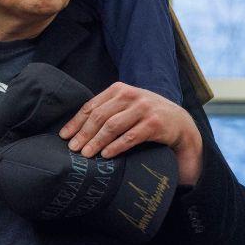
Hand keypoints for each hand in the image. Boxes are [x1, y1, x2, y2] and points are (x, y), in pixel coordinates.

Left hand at [59, 82, 202, 185]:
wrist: (180, 123)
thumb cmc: (147, 116)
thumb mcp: (127, 107)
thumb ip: (107, 111)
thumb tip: (76, 129)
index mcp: (120, 90)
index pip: (92, 106)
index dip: (76, 122)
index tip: (64, 136)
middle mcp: (131, 96)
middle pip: (100, 116)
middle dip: (84, 134)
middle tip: (73, 149)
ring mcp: (144, 109)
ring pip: (113, 126)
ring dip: (96, 141)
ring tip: (86, 154)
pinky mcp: (154, 123)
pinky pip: (130, 137)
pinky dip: (116, 146)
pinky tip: (106, 154)